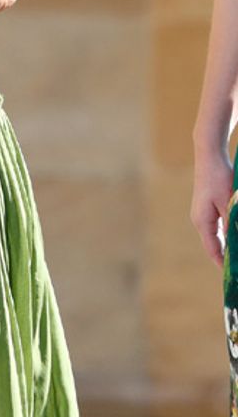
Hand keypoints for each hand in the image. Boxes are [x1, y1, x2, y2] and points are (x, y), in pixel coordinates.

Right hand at [192, 149, 233, 267]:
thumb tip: (234, 245)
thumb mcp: (229, 203)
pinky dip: (229, 235)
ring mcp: (203, 213)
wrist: (209, 156)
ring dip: (229, 246)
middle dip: (228, 258)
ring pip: (218, 237)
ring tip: (237, 256)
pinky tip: (235, 237)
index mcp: (202, 221)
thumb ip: (232, 225)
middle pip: (215, 246)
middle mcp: (200, 220)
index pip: (214, 251)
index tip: (234, 278)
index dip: (224, 265)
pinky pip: (219, 227)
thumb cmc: (219, 178)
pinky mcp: (209, 207)